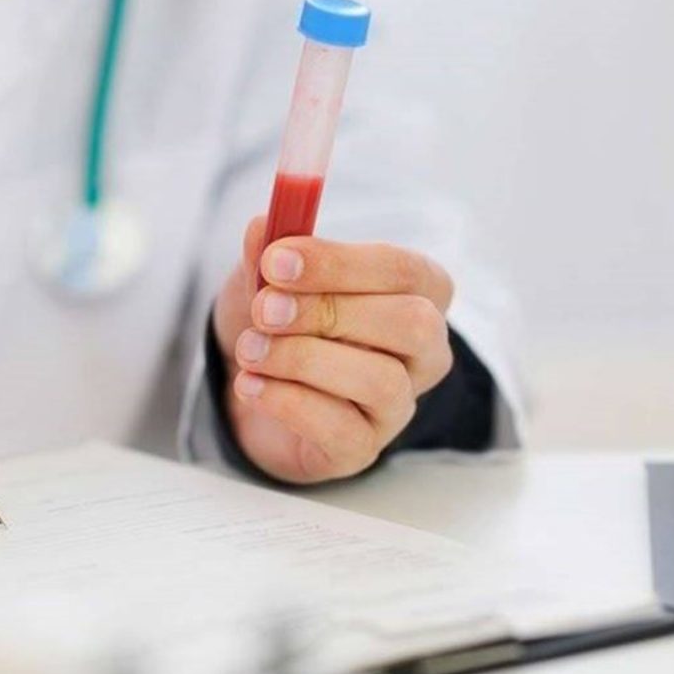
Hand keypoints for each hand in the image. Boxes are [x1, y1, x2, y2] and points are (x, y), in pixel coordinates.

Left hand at [213, 216, 454, 482]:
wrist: (251, 382)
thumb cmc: (281, 318)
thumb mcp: (268, 275)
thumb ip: (269, 250)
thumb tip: (263, 225)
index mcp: (417, 290)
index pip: (404, 269)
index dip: (339, 263)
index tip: (275, 261)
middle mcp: (424, 349)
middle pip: (410, 323)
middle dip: (328, 311)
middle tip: (264, 309)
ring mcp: (398, 403)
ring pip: (380, 380)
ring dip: (303, 359)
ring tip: (250, 350)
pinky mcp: (363, 447)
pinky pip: (342, 430)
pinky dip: (287, 402)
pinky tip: (250, 385)